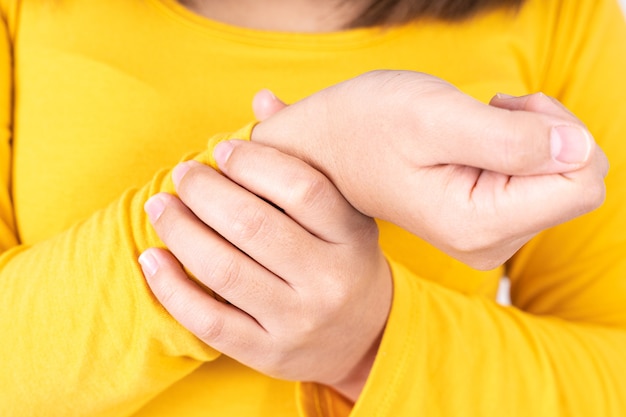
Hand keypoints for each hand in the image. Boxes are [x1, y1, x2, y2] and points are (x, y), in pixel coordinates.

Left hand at [139, 142, 391, 400]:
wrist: (366, 337)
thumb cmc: (346, 263)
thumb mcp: (345, 214)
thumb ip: (305, 158)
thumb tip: (261, 98)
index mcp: (352, 238)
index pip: (301, 187)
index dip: (253, 161)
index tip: (222, 150)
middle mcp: (329, 281)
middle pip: (252, 226)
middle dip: (204, 191)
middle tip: (183, 175)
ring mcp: (299, 321)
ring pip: (223, 270)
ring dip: (179, 231)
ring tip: (160, 206)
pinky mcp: (269, 353)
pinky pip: (209, 321)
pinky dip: (171, 287)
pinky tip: (152, 258)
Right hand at [249, 71, 607, 268]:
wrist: (328, 147)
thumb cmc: (367, 125)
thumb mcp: (434, 117)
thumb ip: (510, 139)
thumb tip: (578, 150)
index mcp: (478, 225)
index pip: (582, 185)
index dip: (562, 133)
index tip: (510, 109)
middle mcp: (488, 245)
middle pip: (576, 183)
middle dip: (547, 134)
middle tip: (492, 112)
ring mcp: (488, 239)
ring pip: (561, 181)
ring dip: (530, 138)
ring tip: (476, 125)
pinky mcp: (487, 225)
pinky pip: (540, 184)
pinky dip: (520, 149)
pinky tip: (479, 140)